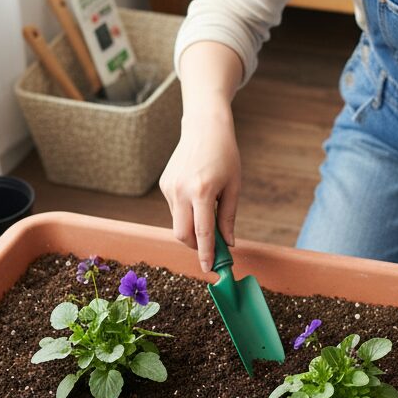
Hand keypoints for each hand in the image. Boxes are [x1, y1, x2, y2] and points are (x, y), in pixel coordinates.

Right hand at [159, 105, 240, 274]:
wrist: (204, 127)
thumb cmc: (225, 155)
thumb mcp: (233, 186)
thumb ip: (228, 217)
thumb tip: (228, 244)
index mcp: (202, 192)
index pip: (203, 233)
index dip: (206, 254)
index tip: (209, 269)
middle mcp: (181, 191)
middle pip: (182, 234)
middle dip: (196, 246)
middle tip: (212, 247)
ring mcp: (169, 188)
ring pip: (178, 222)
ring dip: (193, 227)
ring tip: (209, 211)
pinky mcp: (164, 185)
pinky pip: (175, 209)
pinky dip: (187, 212)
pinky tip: (198, 195)